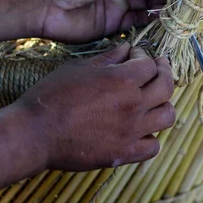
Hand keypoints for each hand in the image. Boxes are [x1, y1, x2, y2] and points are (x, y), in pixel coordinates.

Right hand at [0, 43, 175, 193]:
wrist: (35, 133)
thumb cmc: (51, 96)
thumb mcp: (78, 68)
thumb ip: (107, 58)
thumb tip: (127, 49)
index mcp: (122, 80)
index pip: (151, 65)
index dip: (145, 57)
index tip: (136, 56)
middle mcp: (133, 105)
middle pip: (166, 87)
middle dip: (164, 73)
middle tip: (158, 70)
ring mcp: (131, 132)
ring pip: (168, 116)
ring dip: (163, 104)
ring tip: (153, 100)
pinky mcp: (124, 154)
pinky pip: (153, 147)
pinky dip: (152, 137)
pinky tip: (142, 130)